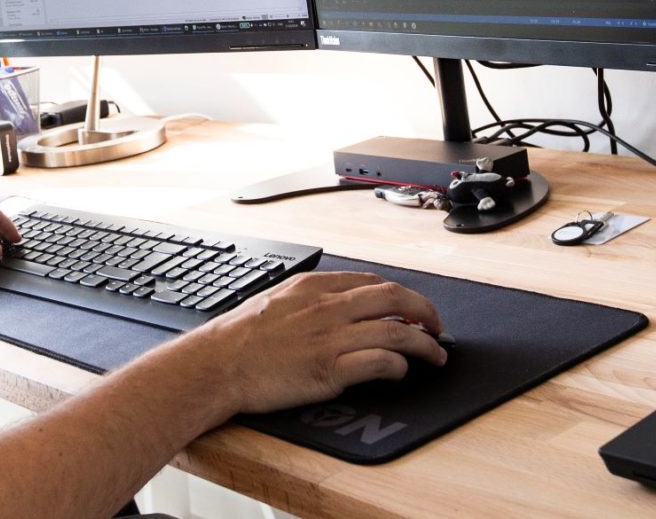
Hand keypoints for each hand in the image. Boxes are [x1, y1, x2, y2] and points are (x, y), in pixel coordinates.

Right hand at [187, 271, 447, 416]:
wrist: (219, 363)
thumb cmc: (240, 336)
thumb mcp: (277, 299)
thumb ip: (310, 299)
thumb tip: (339, 306)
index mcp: (315, 286)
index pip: (373, 283)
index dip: (402, 296)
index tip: (411, 309)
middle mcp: (328, 307)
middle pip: (395, 298)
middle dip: (425, 312)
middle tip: (436, 327)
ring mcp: (331, 337)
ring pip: (397, 331)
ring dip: (424, 345)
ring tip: (435, 356)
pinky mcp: (330, 369)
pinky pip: (380, 363)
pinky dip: (398, 366)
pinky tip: (401, 372)